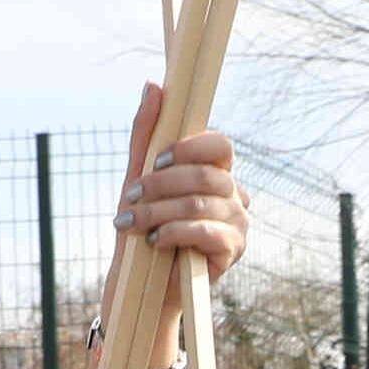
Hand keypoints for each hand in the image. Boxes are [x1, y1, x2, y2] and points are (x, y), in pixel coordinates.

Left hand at [114, 83, 250, 286]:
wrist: (141, 284)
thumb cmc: (144, 226)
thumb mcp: (138, 175)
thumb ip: (147, 132)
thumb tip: (153, 85)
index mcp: (216, 172)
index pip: (220, 145)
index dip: (189, 148)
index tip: (156, 161)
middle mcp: (234, 194)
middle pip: (207, 174)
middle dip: (162, 184)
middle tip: (130, 197)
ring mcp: (238, 223)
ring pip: (201, 203)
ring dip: (158, 211)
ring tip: (130, 223)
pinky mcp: (233, 251)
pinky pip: (206, 232)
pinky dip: (174, 232)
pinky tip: (154, 240)